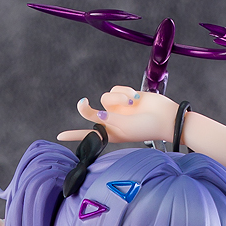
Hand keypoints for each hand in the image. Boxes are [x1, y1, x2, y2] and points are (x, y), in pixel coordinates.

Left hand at [57, 85, 175, 148]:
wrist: (165, 116)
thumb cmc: (147, 127)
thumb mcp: (126, 128)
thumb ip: (110, 119)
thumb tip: (98, 113)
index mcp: (111, 134)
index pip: (89, 135)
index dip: (74, 135)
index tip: (59, 136)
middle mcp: (112, 120)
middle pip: (90, 112)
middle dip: (86, 107)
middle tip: (82, 101)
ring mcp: (118, 108)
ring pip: (105, 97)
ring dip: (117, 98)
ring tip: (132, 104)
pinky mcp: (125, 96)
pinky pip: (116, 89)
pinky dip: (125, 92)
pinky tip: (135, 99)